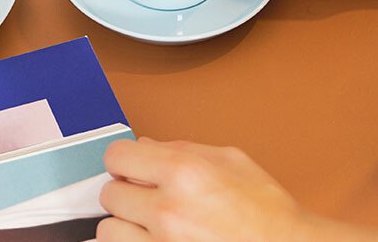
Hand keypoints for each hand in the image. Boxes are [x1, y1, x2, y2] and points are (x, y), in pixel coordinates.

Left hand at [97, 138, 306, 241]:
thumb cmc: (268, 213)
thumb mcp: (232, 161)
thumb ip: (182, 148)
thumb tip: (146, 146)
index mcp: (183, 172)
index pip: (116, 157)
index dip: (124, 161)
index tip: (131, 168)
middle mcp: (167, 210)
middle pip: (110, 193)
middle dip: (128, 193)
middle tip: (149, 199)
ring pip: (109, 230)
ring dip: (126, 227)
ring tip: (150, 226)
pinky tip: (155, 240)